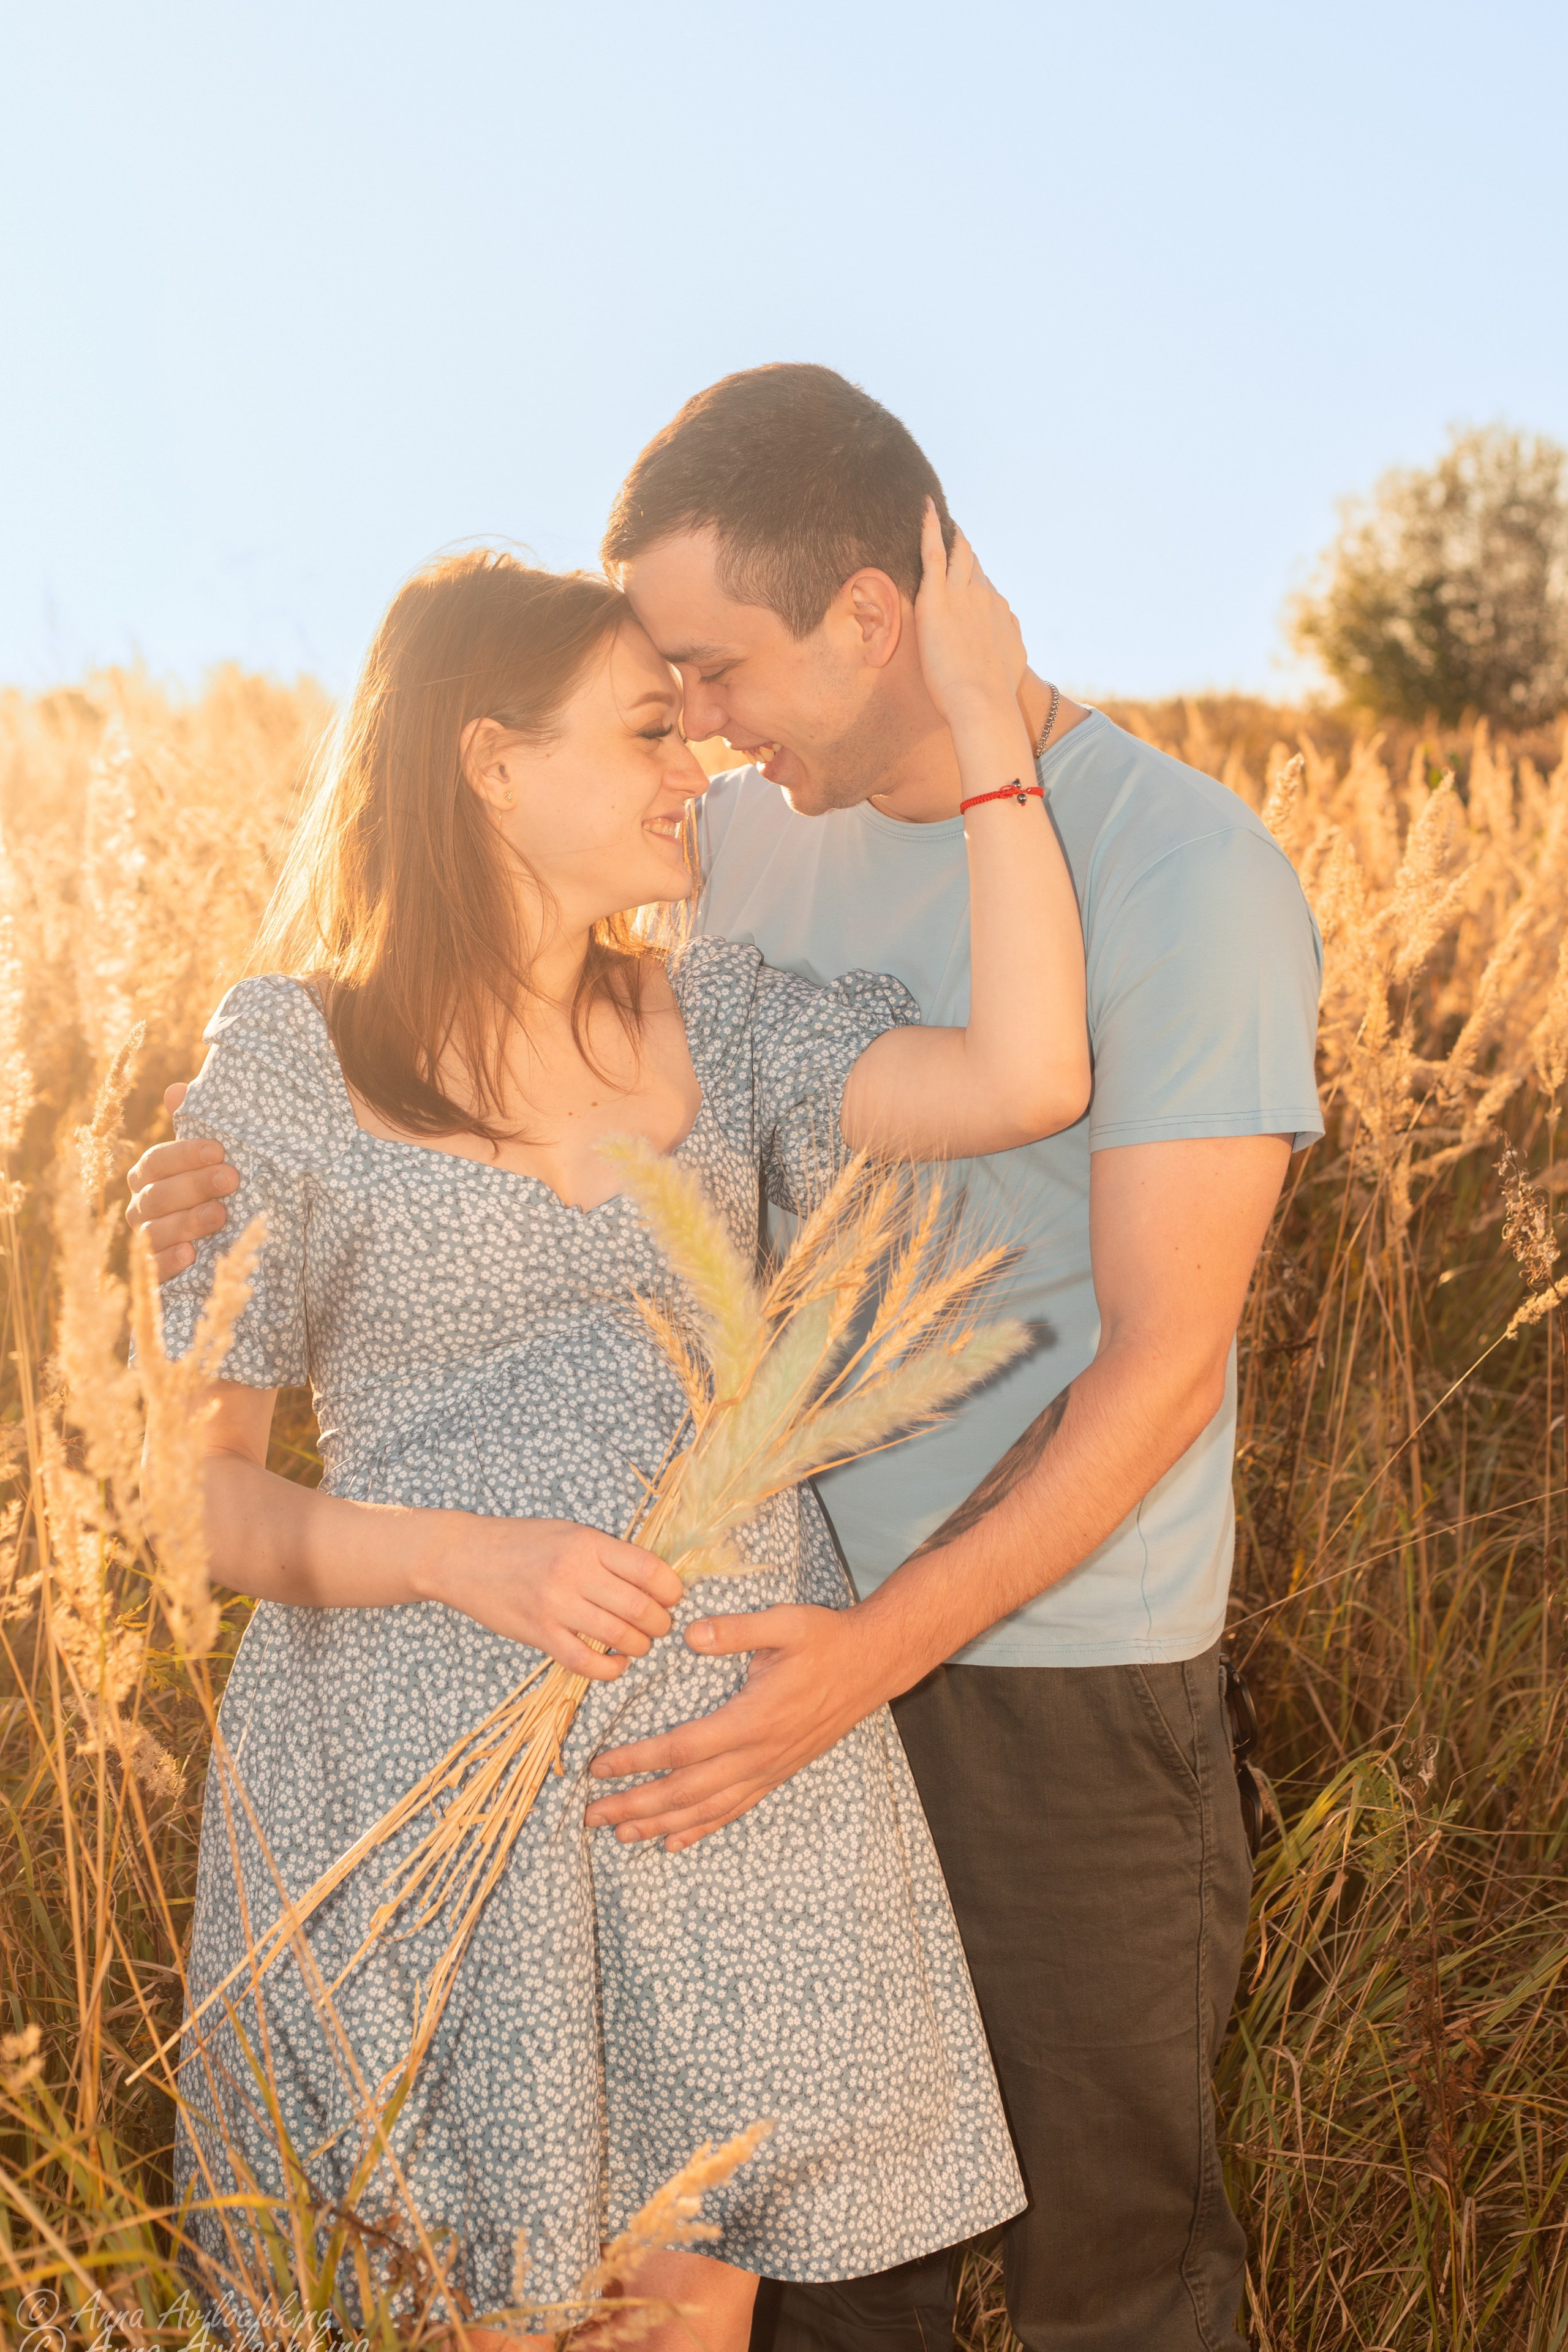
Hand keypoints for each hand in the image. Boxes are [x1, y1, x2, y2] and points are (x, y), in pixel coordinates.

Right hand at [127, 1083, 237, 1278]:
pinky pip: (153, 1270)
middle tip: (231, 1179)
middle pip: (157, 1195)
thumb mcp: (214, 1160)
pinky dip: (169, 1262)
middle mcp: (142, 1207)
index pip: (157, 1161)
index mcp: (151, 1176)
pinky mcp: (157, 1275)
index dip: (184, 1154)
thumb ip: (196, 1126)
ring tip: (220, 1214)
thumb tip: (174, 1090)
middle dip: (194, 1185)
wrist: (233, 1244)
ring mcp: (147, 1241)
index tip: (220, 1150)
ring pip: (154, 1231)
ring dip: (187, 1221)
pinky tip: (190, 1255)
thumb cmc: (220, 1189)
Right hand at [422, 1516, 684, 1682]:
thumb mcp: (569, 1532)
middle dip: (661, 1624)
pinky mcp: (537, 1633)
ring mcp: (555, 1605)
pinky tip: (616, 1665)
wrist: (462, 1556)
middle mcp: (575, 1572)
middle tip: (659, 1627)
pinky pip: (584, 1662)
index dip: (672, 1590)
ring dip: (639, 1647)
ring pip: (619, 1637)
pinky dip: (609, 1670)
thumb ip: (607, 1554)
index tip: (672, 1598)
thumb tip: (654, 1579)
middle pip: (641, 1608)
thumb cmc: (521, 1542)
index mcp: (588, 1543)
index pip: (650, 1570)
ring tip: (638, 1644)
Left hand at [582, 1603, 887, 1848]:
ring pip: (706, 1809)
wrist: (871, 1665)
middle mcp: (758, 1754)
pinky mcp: (777, 1773)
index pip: (681, 1749)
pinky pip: (734, 1810)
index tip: (598, 1767)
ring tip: (621, 1835)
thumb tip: (689, 1635)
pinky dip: (701, 1829)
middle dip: (636, 1806)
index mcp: (753, 1719)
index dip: (637, 1761)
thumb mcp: (786, 1622)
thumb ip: (736, 1629)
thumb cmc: (826, 1640)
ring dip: (661, 1825)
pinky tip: (675, 1842)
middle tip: (591, 1816)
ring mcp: (769, 1769)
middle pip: (685, 1791)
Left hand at [913, 500, 1026, 734]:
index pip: (985, 586)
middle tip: (953, 532)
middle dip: (965, 550)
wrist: (984, 703)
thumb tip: (1007, 633)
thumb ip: (1007, 642)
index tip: (968, 569)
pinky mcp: (938, 598)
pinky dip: (930, 528)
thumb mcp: (1011, 664)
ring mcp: (962, 594)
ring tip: (938, 514)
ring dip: (950, 535)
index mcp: (1000, 612)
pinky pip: (933, 553)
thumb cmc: (993, 696)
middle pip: (974, 565)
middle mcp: (985, 596)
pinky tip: (925, 508)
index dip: (975, 577)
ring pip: (957, 554)